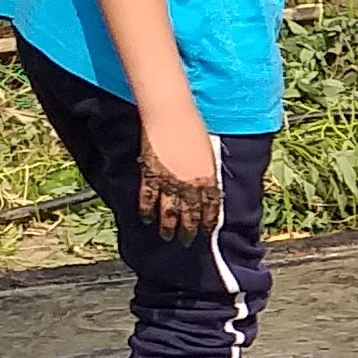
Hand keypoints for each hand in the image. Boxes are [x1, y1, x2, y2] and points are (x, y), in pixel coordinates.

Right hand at [139, 119, 225, 241]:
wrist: (171, 116)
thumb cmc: (193, 127)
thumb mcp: (207, 151)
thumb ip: (207, 170)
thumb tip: (207, 184)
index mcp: (207, 177)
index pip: (210, 206)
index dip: (208, 220)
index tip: (207, 231)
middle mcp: (189, 184)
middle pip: (189, 213)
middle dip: (188, 229)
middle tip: (186, 241)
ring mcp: (168, 182)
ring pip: (169, 211)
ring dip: (168, 226)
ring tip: (167, 236)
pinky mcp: (150, 175)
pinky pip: (148, 199)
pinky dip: (147, 210)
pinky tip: (147, 219)